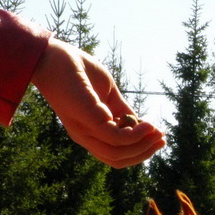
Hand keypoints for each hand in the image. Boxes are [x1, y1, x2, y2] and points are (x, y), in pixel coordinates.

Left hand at [31, 38, 165, 167]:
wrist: (52, 54)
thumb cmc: (77, 70)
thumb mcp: (107, 93)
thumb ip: (122, 110)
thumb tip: (142, 123)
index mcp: (88, 132)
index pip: (114, 154)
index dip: (139, 150)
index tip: (159, 138)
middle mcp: (84, 136)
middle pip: (117, 160)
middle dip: (143, 152)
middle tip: (162, 139)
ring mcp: (83, 130)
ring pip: (117, 155)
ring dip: (141, 147)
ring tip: (157, 133)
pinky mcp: (87, 119)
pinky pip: (115, 137)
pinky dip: (135, 135)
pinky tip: (147, 125)